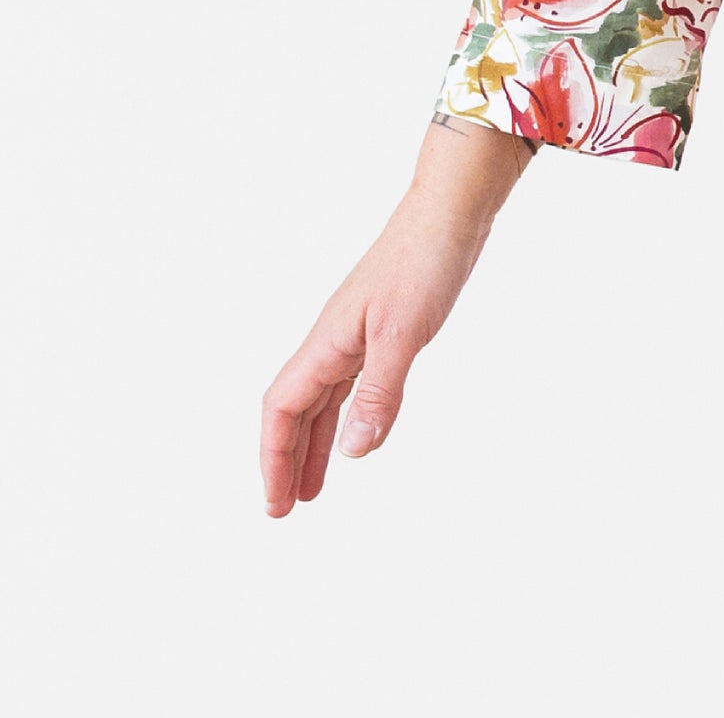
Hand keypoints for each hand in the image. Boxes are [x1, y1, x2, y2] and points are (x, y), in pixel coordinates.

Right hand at [263, 118, 530, 515]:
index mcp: (327, 342)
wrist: (449, 213)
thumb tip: (353, 452)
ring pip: (321, 400)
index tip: (276, 504)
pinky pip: (347, 385)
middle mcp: (332, 341)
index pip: (283, 408)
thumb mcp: (405, 333)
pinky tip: (353, 434)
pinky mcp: (380, 330)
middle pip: (294, 410)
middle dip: (284, 460)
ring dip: (312, 445)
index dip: (274, 457)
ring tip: (312, 490)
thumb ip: (380, 392)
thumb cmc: (425, 262)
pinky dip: (343, 417)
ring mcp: (354, 335)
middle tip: (284, 509)